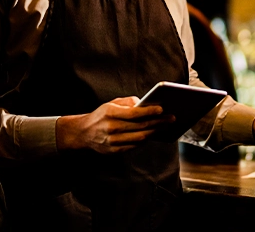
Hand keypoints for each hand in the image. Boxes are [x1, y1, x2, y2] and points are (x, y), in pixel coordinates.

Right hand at [56, 97, 174, 153]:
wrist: (84, 133)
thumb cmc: (101, 116)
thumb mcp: (111, 104)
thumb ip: (128, 102)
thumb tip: (145, 104)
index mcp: (109, 113)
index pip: (134, 113)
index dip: (149, 111)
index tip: (162, 109)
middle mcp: (111, 128)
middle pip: (140, 126)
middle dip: (158, 122)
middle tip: (171, 118)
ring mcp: (112, 141)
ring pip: (140, 138)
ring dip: (155, 132)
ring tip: (165, 126)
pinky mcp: (114, 151)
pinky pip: (135, 146)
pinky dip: (146, 140)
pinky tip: (153, 134)